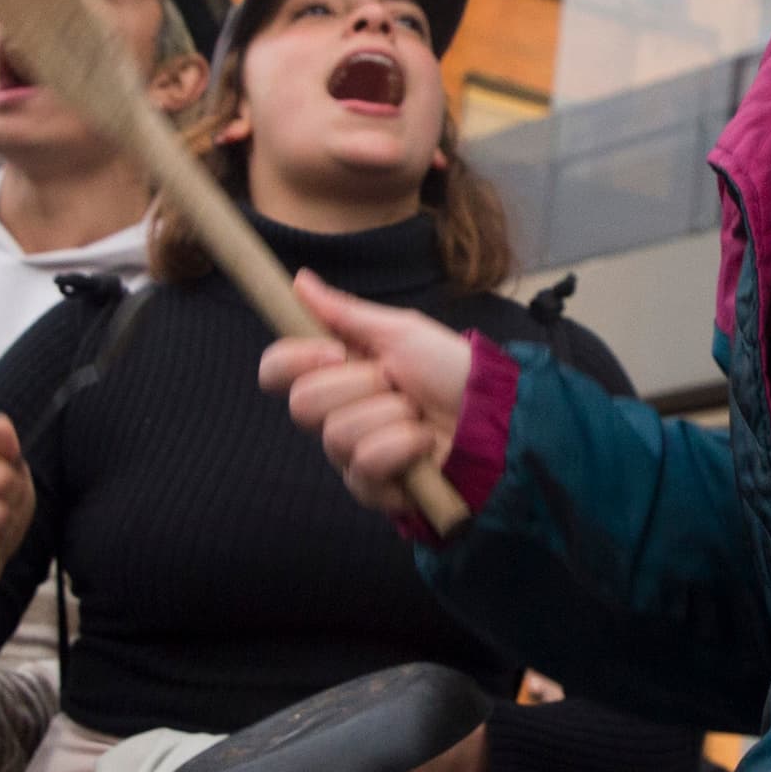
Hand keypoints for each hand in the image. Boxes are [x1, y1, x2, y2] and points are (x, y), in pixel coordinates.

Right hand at [259, 274, 476, 516]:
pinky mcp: (372, 489)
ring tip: (419, 416)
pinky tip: (422, 448)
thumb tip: (299, 281)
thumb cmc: (450, 369)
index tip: (336, 352)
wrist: (494, 415)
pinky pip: (364, 469)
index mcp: (335, 372)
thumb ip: (345, 313)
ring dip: (390, 418)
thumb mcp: (401, 331)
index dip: (294, 360)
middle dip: (359, 387)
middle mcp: (334, 413)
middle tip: (397, 383)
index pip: (276, 370)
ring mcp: (350, 454)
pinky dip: (401, 450)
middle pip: (302, 404)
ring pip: (336, 436)